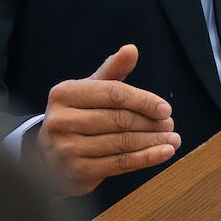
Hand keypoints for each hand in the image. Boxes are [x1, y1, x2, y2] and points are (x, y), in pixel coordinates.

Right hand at [37, 44, 179, 195]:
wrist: (48, 159)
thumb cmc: (75, 118)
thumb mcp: (88, 92)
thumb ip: (111, 71)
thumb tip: (131, 49)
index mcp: (64, 94)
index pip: (112, 93)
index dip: (143, 100)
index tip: (165, 108)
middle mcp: (61, 120)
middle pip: (119, 119)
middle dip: (150, 122)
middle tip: (170, 124)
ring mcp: (68, 148)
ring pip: (122, 142)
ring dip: (153, 141)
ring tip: (172, 138)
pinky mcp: (78, 171)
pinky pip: (121, 163)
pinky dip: (147, 158)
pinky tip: (164, 153)